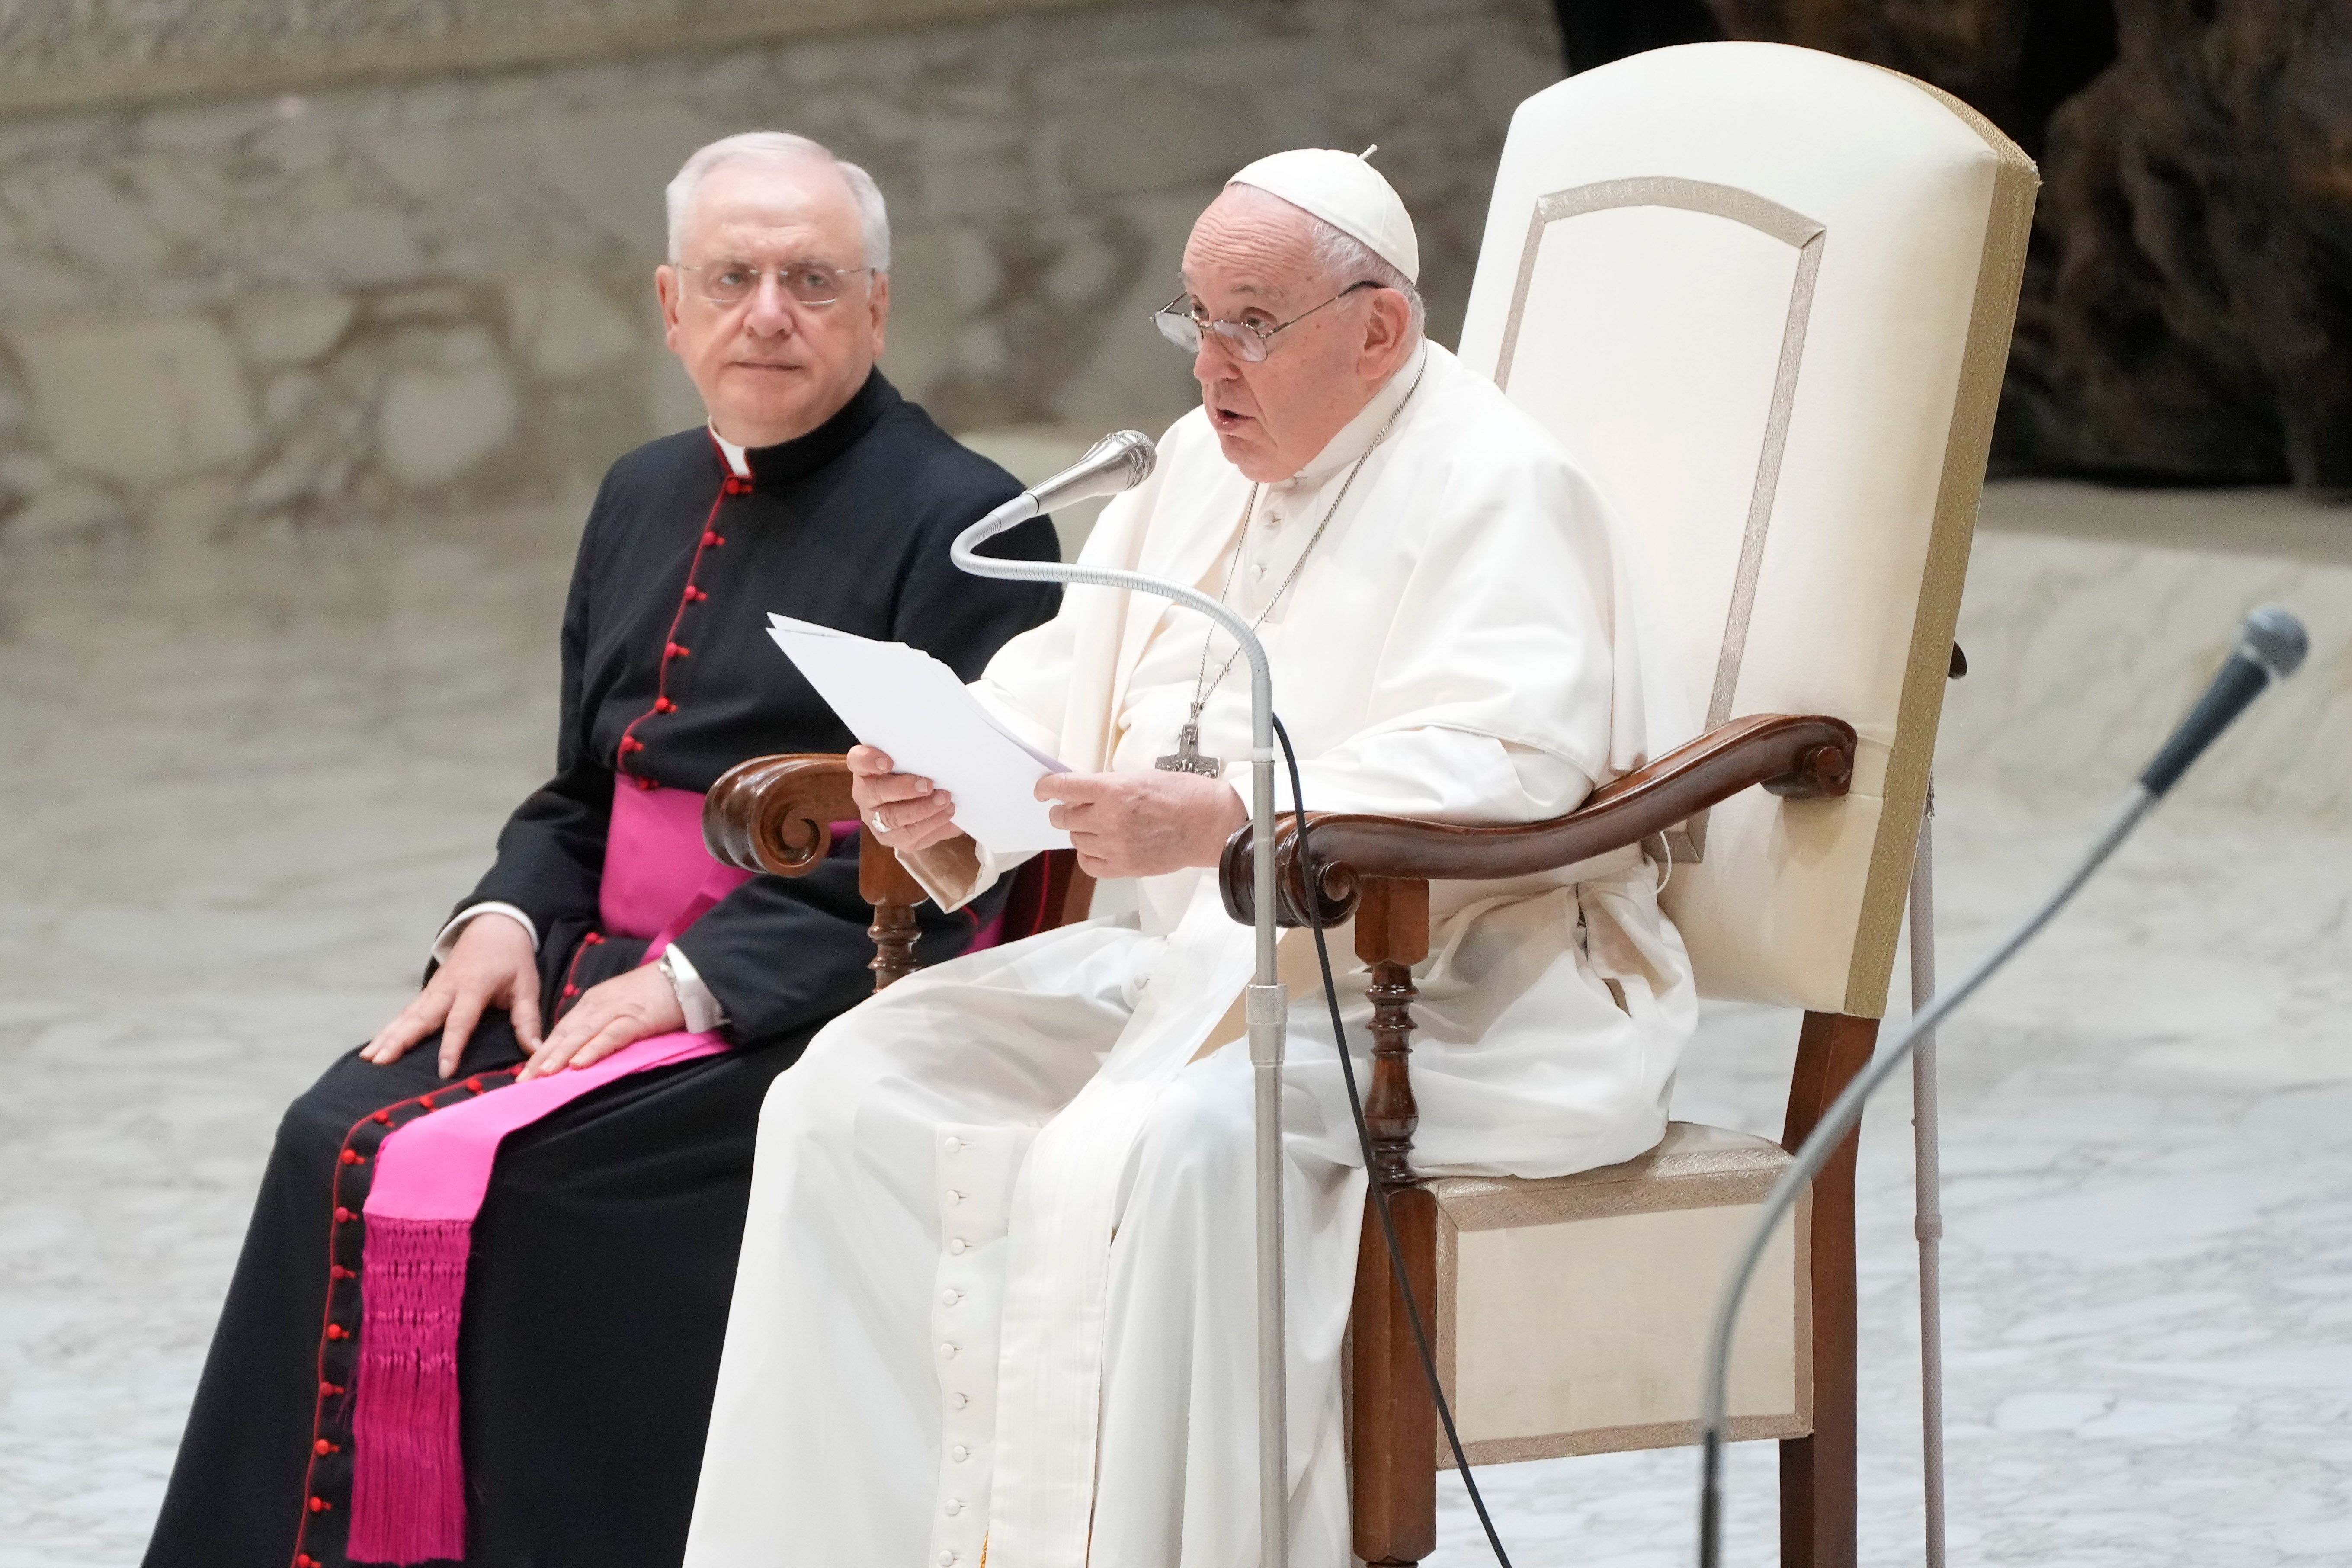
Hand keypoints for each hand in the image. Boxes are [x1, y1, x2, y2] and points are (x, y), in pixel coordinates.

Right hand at [364, 913, 542, 1076]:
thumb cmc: (512, 959)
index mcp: (474, 987)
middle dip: (400, 1040)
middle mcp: (448, 989)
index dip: (452, 1046)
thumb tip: (536, 1051)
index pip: (460, 1021)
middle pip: (421, 1017)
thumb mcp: (527, 985)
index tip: (444, 1070)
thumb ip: (528, 1019)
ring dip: (387, 1036)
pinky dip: (390, 1029)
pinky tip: (375, 1046)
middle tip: (380, 1061)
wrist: (494, 926)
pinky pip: (406, 1012)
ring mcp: (434, 989)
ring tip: (369, 1058)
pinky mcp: (428, 991)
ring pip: (407, 1015)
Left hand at [517, 963, 684, 1080]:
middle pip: (564, 1034)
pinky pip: (611, 1036)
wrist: (684, 974)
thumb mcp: (619, 1006)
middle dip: (542, 1058)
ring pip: (581, 1035)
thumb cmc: (654, 994)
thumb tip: (581, 1050)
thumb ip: (600, 1024)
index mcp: (592, 1002)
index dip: (542, 1052)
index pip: (562, 1030)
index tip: (525, 1072)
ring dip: (560, 1056)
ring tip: (541, 1075)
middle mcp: (598, 1005)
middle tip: (522, 1080)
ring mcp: (616, 1010)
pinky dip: (593, 1050)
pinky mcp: (636, 1018)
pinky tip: (578, 1064)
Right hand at [848, 743, 966, 853]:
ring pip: (894, 820)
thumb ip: (914, 758)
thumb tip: (938, 760)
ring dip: (923, 810)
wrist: (917, 804)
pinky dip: (933, 826)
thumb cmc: (913, 775)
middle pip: (876, 793)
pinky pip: (911, 837)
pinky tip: (948, 816)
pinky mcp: (892, 839)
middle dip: (904, 790)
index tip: (888, 762)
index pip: (858, 761)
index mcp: (865, 770)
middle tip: (928, 785)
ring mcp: (876, 821)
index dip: (869, 761)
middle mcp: (865, 796)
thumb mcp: (911, 763)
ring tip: (945, 801)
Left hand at [1035, 769, 1246, 878]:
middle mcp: (1110, 819)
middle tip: (1073, 808)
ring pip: (1076, 839)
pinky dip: (1089, 854)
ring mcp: (1116, 846)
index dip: (1047, 788)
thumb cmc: (1182, 795)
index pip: (1063, 788)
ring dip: (1081, 831)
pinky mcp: (1125, 867)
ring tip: (1099, 825)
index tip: (1043, 790)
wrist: (1209, 824)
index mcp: (1113, 790)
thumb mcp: (1140, 776)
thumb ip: (1108, 785)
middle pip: (1064, 816)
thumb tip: (1082, 791)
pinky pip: (1089, 863)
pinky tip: (1100, 846)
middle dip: (1065, 810)